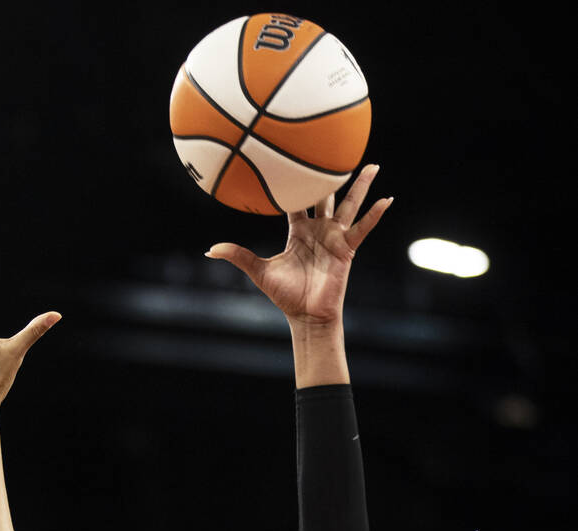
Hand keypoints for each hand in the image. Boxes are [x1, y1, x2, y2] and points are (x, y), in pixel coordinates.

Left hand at [205, 163, 391, 325]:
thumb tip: (210, 250)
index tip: (294, 159)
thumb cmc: (285, 295)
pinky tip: (387, 199)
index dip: (294, 182)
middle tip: (334, 149)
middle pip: (325, 196)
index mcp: (298, 231)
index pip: (296, 201)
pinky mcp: (347, 249)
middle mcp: (319, 230)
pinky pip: (362, 229)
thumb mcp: (258, 271)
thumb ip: (237, 256)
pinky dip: (374, 215)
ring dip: (361, 186)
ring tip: (373, 165)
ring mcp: (335, 238)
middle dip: (329, 175)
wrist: (305, 315)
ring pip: (349, 205)